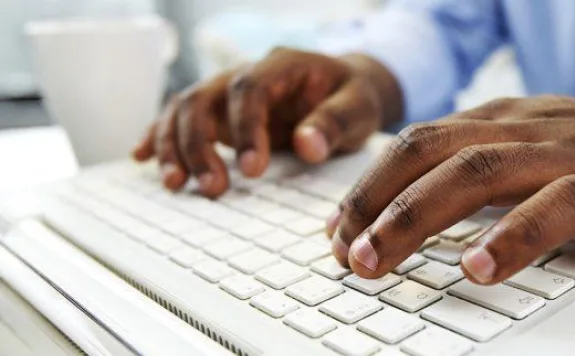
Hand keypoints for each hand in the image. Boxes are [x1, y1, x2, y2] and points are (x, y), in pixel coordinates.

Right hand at [132, 48, 401, 197]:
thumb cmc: (355, 97)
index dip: (245, 128)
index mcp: (283, 65)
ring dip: (174, 145)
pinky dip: (158, 137)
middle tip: (213, 187)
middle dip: (200, 144)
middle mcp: (247, 74)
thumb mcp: (360, 108)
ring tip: (176, 185)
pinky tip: (140, 159)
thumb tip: (307, 146)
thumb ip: (336, 123)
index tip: (252, 170)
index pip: (250, 88)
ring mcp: (228, 92)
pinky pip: (179, 118)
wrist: (347, 89)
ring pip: (184, 108)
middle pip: (205, 97)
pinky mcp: (220, 112)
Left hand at [328, 93, 574, 284]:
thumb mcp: (536, 149)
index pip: (416, 145)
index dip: (368, 186)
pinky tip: (477, 269)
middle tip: (342, 251)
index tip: (337, 228)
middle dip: (374, 203)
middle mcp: (523, 130)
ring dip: (415, 219)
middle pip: (429, 155)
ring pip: (474, 174)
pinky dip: (510, 238)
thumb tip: (419, 213)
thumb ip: (482, 172)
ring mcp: (565, 155)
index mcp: (501, 121)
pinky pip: (553, 208)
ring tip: (376, 260)